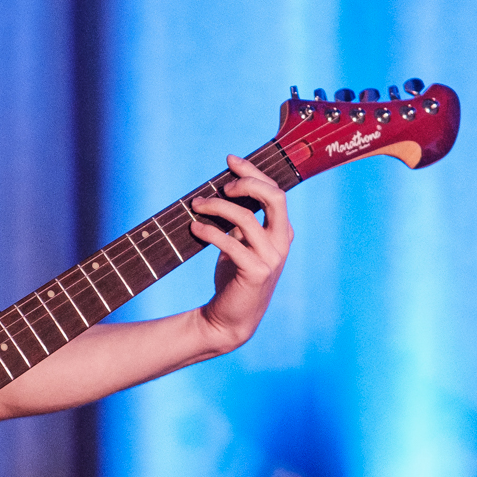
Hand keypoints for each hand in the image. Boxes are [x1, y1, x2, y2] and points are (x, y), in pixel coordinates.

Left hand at [186, 154, 292, 349]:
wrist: (231, 317)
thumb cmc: (234, 275)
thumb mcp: (240, 242)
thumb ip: (241, 218)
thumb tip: (223, 186)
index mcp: (281, 231)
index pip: (275, 191)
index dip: (253, 172)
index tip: (230, 160)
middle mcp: (282, 242)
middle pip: (275, 197)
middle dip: (247, 182)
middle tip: (222, 183)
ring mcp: (272, 258)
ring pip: (247, 218)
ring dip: (217, 206)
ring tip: (196, 205)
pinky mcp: (256, 272)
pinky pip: (231, 243)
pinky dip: (209, 231)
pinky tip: (194, 227)